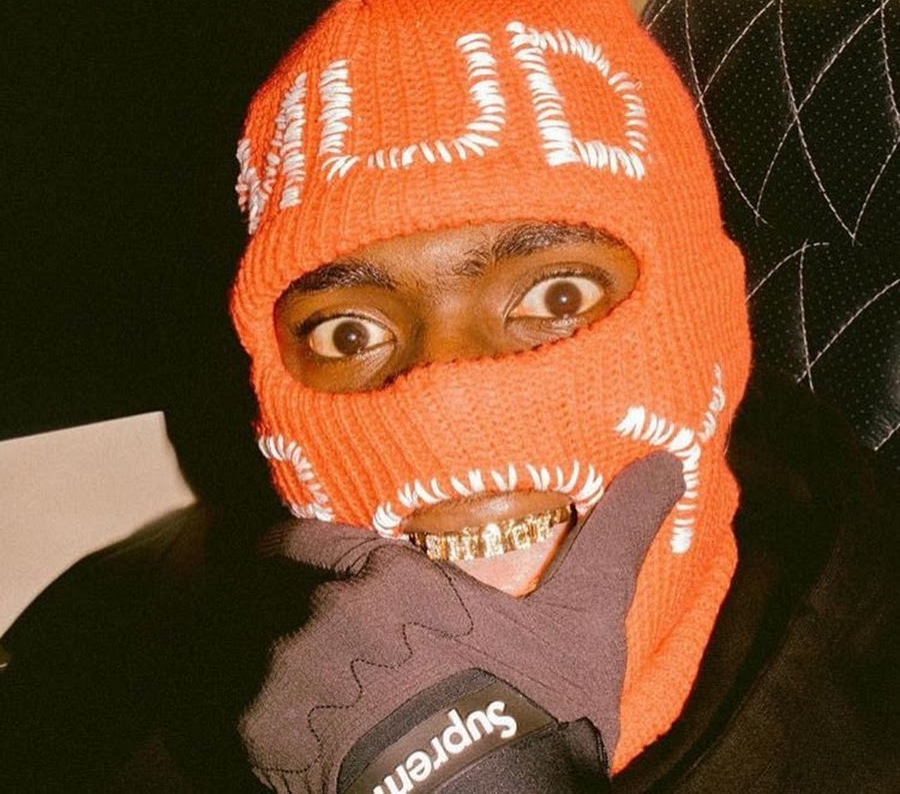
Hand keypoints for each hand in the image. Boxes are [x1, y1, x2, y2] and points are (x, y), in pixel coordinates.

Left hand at [240, 452, 683, 791]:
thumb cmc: (535, 712)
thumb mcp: (585, 619)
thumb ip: (614, 535)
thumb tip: (668, 462)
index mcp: (389, 577)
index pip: (308, 540)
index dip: (294, 547)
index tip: (287, 557)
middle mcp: (327, 612)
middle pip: (300, 610)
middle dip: (325, 637)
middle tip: (366, 681)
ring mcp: (290, 675)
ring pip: (279, 667)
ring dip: (303, 689)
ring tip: (350, 730)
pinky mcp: (265, 738)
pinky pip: (260, 727)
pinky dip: (283, 741)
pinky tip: (331, 765)